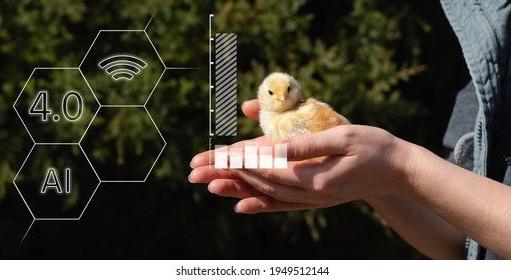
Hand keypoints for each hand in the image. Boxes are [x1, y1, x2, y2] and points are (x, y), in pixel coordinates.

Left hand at [189, 100, 417, 212]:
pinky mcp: (315, 199)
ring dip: (237, 188)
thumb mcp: (344, 137)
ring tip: (209, 185)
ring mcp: (312, 199)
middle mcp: (310, 193)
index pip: (266, 168)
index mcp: (315, 177)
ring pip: (266, 194)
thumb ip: (307, 145)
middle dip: (227, 174)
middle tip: (196, 170)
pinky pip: (281, 205)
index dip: (237, 160)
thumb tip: (274, 147)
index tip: (212, 155)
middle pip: (259, 183)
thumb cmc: (374, 147)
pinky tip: (241, 205)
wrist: (397, 171)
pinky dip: (259, 204)